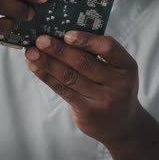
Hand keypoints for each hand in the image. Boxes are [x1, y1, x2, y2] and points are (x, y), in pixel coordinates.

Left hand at [25, 32, 145, 143]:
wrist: (122, 124)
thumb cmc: (113, 87)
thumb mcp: (116, 69)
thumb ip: (97, 53)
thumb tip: (61, 34)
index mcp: (127, 65)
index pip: (108, 48)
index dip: (87, 40)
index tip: (66, 34)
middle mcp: (119, 83)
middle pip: (84, 63)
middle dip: (59, 50)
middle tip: (40, 40)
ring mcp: (104, 100)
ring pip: (70, 78)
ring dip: (48, 63)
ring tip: (31, 53)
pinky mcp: (88, 112)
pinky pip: (64, 91)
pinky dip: (47, 77)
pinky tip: (35, 68)